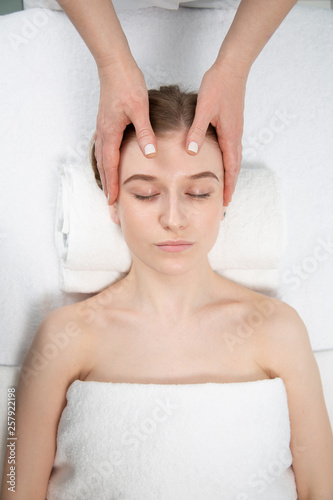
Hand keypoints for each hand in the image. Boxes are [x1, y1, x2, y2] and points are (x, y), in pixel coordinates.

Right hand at [94, 57, 156, 203]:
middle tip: (110, 203)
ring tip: (109, 188)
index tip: (113, 201)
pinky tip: (110, 163)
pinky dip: (105, 161)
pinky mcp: (106, 122)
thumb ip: (145, 132)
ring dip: (105, 174)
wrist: (114, 65)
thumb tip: (150, 154)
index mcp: (110, 132)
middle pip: (103, 165)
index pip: (110, 165)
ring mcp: (103, 127)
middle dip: (107, 185)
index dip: (112, 184)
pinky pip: (103, 148)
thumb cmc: (127, 84)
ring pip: (101, 157)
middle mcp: (103, 132)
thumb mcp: (139, 108)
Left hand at [185, 60, 246, 205]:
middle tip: (226, 200)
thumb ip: (197, 131)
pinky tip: (222, 161)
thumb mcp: (204, 109)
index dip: (229, 185)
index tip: (226, 201)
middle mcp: (235, 135)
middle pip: (235, 166)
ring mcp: (235, 130)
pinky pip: (232, 148)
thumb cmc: (218, 86)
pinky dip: (229, 161)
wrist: (232, 67)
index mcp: (230, 135)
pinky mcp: (232, 124)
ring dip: (231, 173)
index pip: (231, 167)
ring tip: (225, 186)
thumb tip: (192, 152)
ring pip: (234, 158)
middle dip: (231, 184)